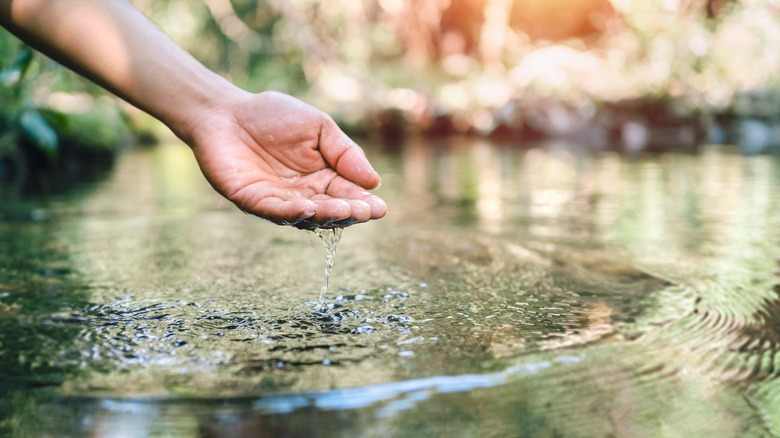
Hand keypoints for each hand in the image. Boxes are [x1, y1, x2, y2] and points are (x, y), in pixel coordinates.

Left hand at [181, 91, 385, 228]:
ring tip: (343, 210)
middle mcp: (304, 194)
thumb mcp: (319, 127)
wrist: (227, 111)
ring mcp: (279, 200)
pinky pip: (275, 211)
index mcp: (323, 177)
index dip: (364, 203)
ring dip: (325, 215)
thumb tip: (374, 182)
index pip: (348, 194)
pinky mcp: (253, 201)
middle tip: (365, 212)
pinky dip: (293, 212)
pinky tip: (309, 208)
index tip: (379, 208)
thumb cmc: (274, 116)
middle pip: (331, 209)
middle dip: (349, 212)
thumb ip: (345, 152)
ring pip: (306, 215)